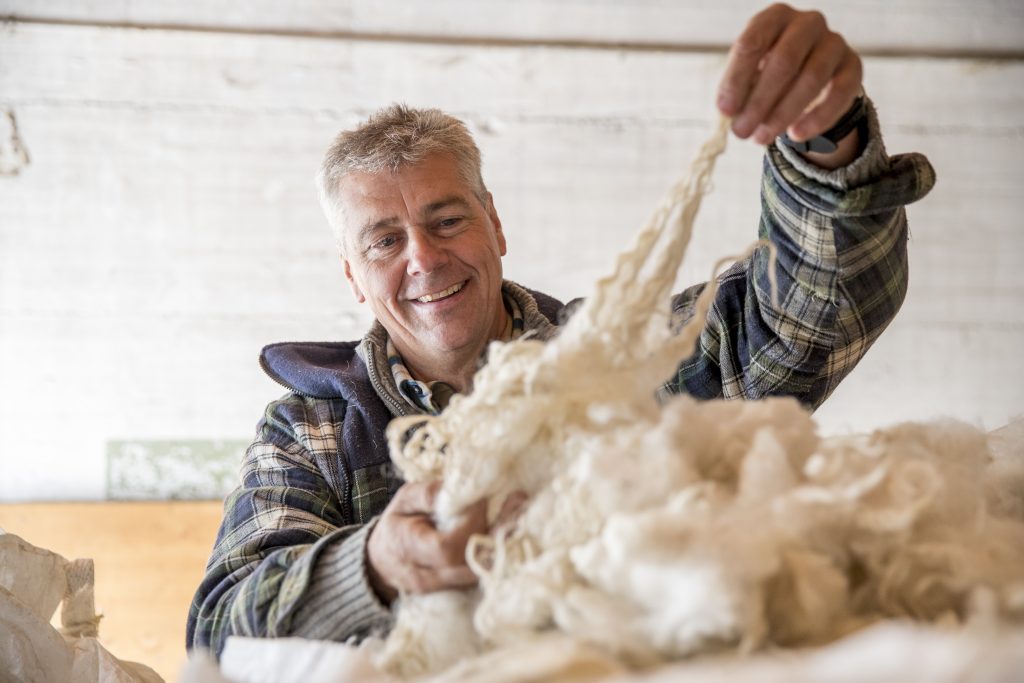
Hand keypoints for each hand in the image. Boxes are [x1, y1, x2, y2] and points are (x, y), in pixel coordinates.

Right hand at [365, 482, 526, 601]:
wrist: (382, 563)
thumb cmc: (397, 524)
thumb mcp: (403, 501)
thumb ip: (427, 494)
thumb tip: (456, 488)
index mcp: (407, 548)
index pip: (446, 546)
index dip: (469, 523)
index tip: (480, 499)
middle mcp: (425, 576)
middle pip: (470, 560)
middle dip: (496, 530)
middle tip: (517, 501)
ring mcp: (441, 588)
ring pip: (479, 570)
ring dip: (502, 541)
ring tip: (519, 512)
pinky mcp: (455, 590)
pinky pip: (480, 573)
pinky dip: (497, 552)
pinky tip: (511, 529)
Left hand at [717, 3, 862, 147]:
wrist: (808, 76)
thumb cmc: (768, 72)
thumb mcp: (748, 76)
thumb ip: (738, 89)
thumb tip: (728, 111)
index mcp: (775, 17)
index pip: (752, 42)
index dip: (736, 79)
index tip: (725, 111)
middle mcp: (808, 23)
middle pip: (784, 61)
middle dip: (759, 101)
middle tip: (741, 132)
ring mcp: (834, 42)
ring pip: (812, 78)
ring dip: (783, 113)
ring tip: (762, 138)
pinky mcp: (853, 66)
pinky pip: (840, 92)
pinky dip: (817, 117)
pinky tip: (796, 135)